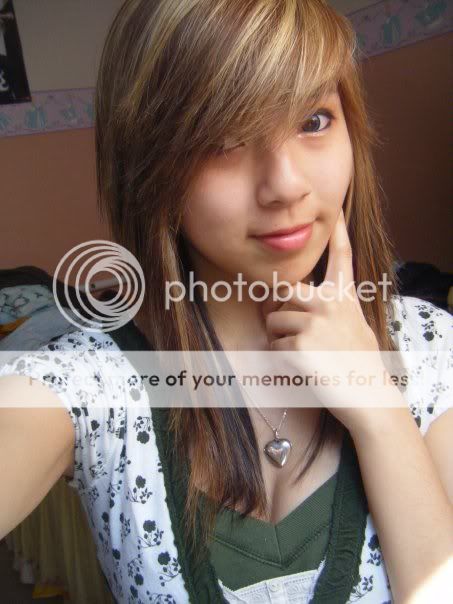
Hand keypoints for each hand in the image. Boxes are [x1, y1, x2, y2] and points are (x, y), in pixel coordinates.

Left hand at [261, 208, 397, 434]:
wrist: (368, 395)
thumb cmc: (360, 362)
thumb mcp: (354, 325)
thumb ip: (331, 308)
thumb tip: (294, 302)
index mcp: (343, 297)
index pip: (340, 256)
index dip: (337, 231)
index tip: (334, 211)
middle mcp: (328, 303)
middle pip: (284, 288)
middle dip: (278, 307)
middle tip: (291, 326)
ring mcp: (313, 322)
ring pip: (274, 321)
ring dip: (280, 337)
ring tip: (305, 353)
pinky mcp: (298, 344)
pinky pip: (273, 344)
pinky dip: (281, 357)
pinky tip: (303, 365)